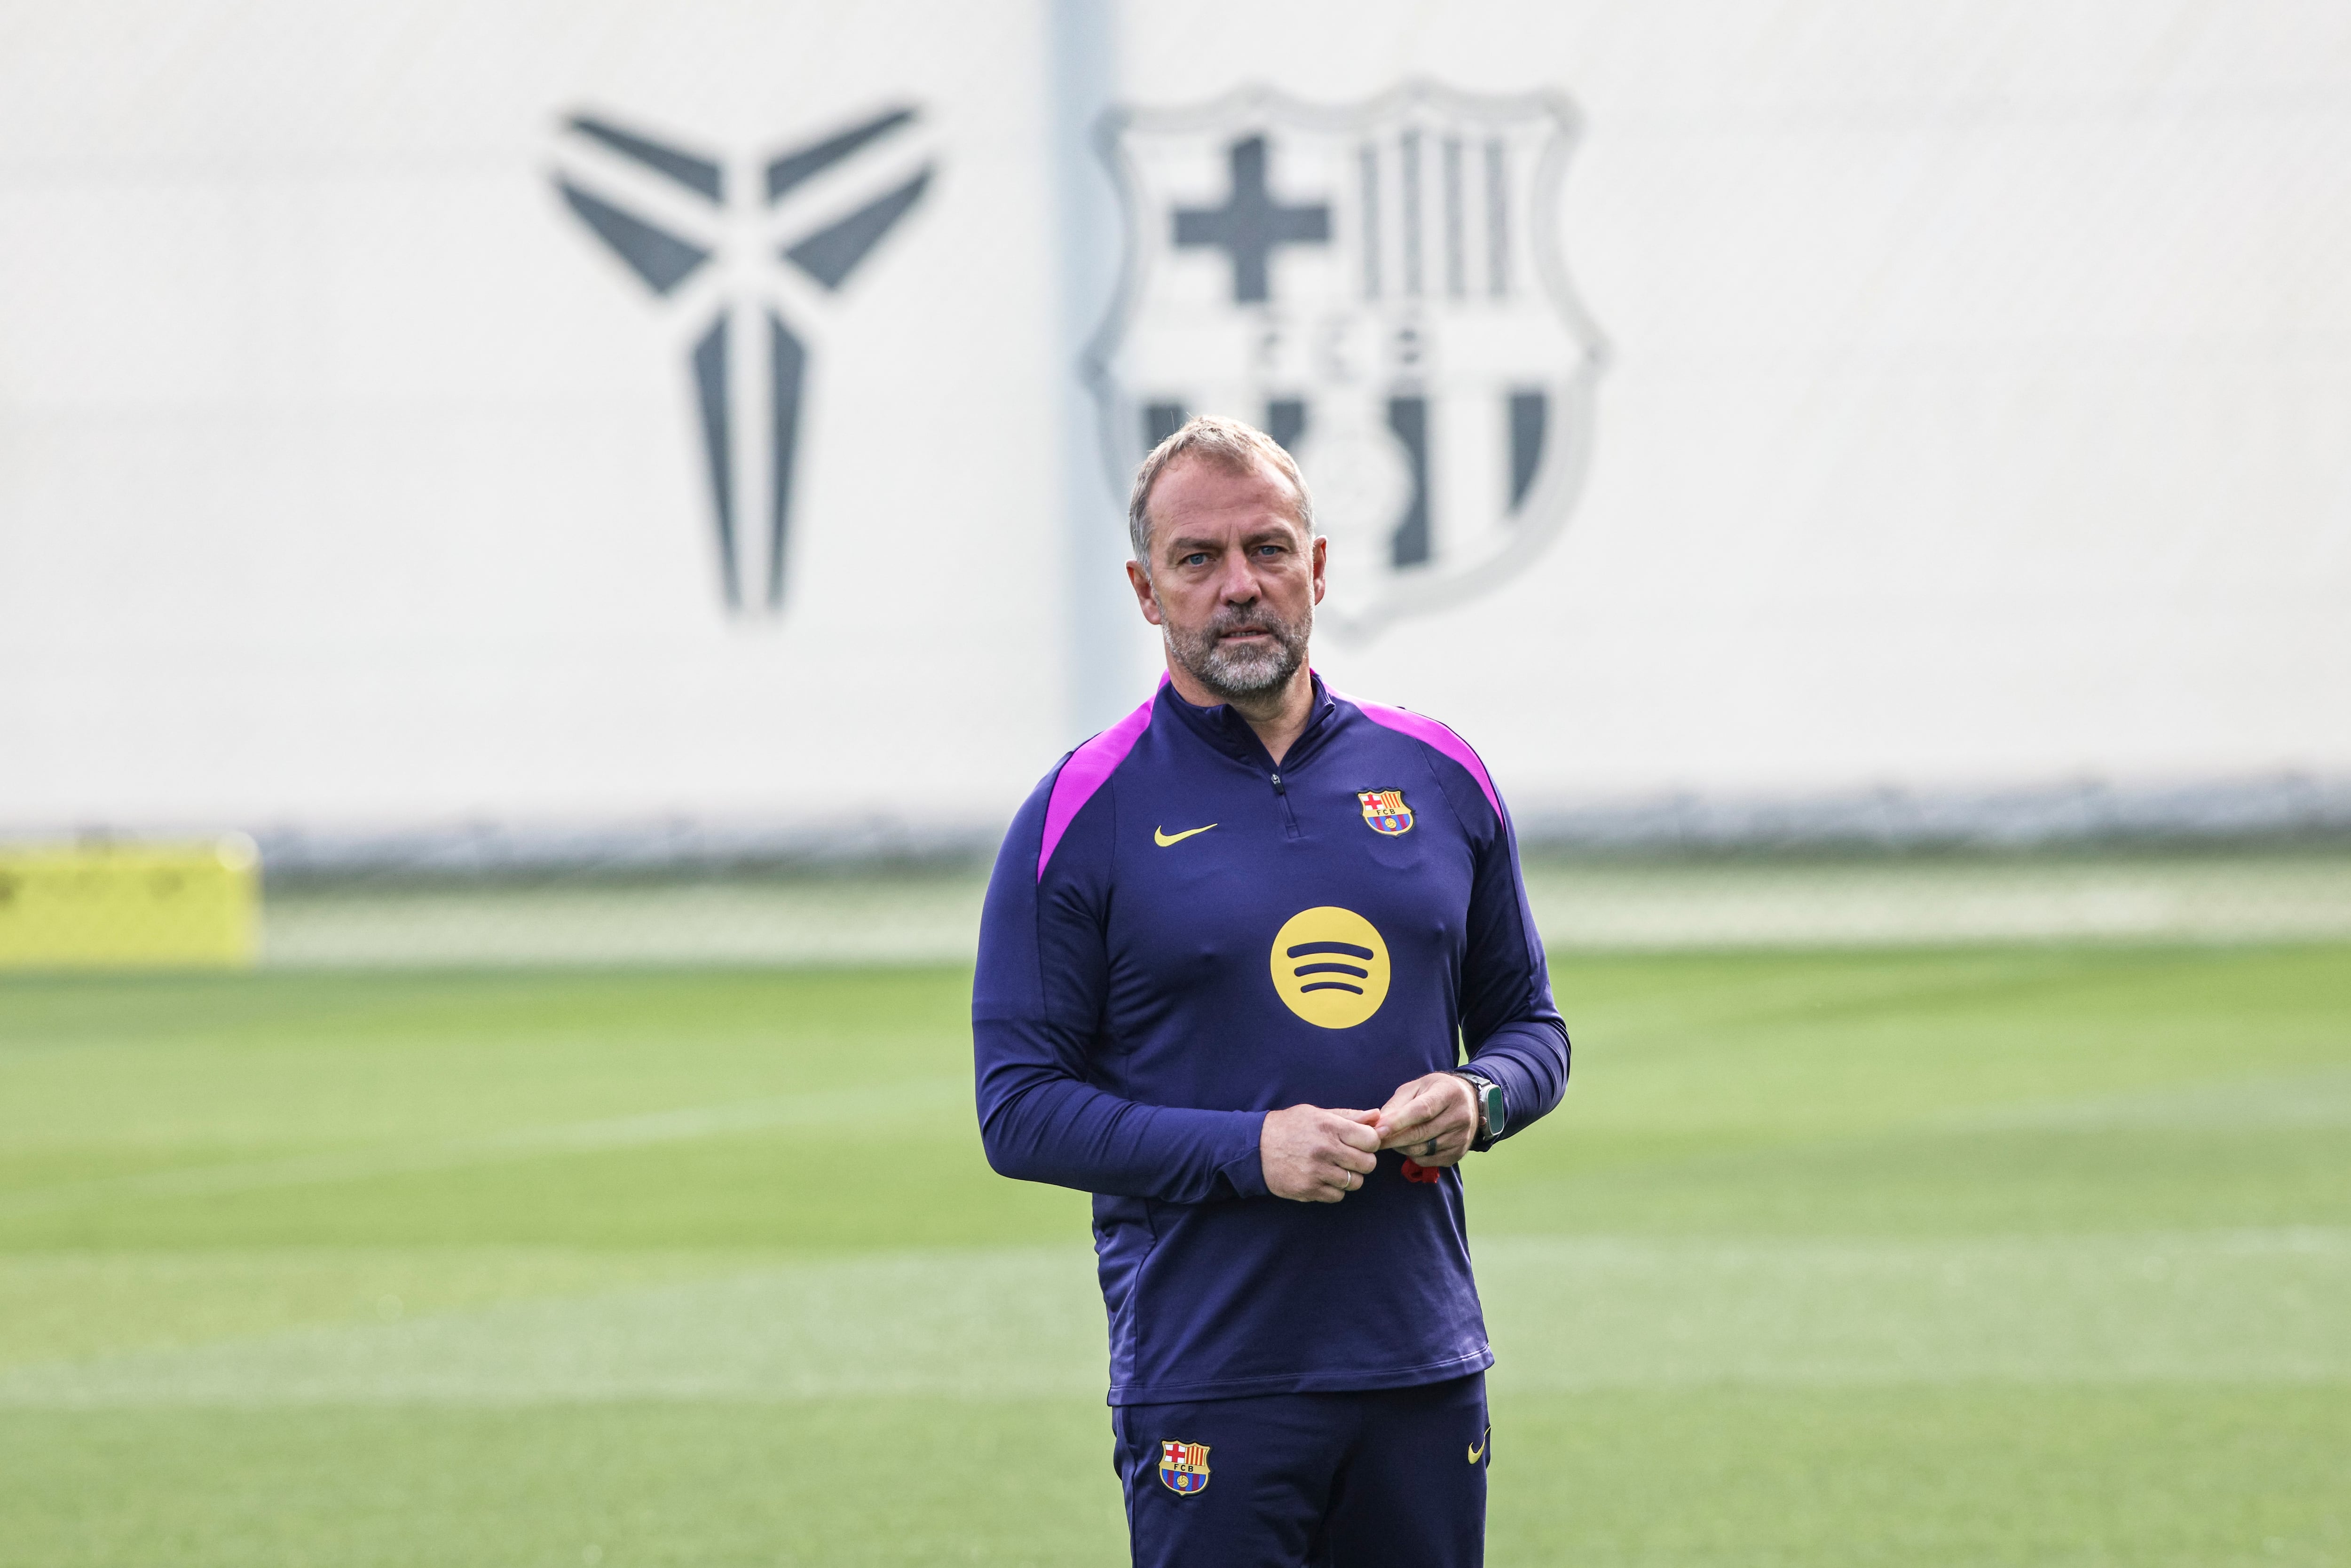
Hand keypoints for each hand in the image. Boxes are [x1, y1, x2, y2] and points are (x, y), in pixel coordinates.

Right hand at [1260, 1105, 1381, 1201]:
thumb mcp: (1317, 1114)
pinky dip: (1334, 1190)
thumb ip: (1349, 1116)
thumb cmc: (1290, 1127)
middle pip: (1368, 1164)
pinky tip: (1322, 1178)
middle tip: (1349, 1157)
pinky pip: (1337, 1196)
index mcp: (1329, 1126)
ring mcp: (1316, 1172)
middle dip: (1363, 1162)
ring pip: (1355, 1183)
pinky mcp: (1308, 1190)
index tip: (1361, 1143)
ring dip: (1349, 1177)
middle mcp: (1324, 1149)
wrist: (1254, 1148)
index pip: (1371, 1140)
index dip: (1370, 1142)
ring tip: (1334, 1168)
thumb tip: (1378, 1115)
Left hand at [1373, 1073, 1477, 1167]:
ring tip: (1394, 1139)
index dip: (1398, 1122)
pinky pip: (1429, 1161)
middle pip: (1421, 1133)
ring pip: (1423, 1150)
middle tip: (1376, 1139)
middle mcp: (1460, 1116)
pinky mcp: (1459, 1153)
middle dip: (1394, 1139)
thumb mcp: (1416, 1087)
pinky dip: (1414, 1156)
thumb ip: (1396, 1104)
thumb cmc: (1435, 1092)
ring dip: (1402, 1147)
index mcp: (1448, 1093)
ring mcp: (1462, 1137)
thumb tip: (1378, 1123)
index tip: (1378, 1130)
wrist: (1468, 1101)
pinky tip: (1410, 1145)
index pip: (1422, 1110)